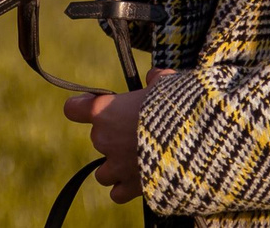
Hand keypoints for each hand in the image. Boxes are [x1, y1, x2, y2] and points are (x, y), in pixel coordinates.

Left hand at [64, 70, 175, 203]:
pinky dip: (125, 188)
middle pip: (98, 138)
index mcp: (105, 111)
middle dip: (114, 135)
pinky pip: (117, 193)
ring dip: (115, 166)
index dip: (82, 106)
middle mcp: (104, 139)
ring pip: (103, 172)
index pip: (74, 109)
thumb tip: (153, 77)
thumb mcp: (167, 83)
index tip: (91, 105)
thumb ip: (155, 79)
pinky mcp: (131, 188)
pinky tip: (139, 180)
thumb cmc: (177, 105)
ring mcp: (116, 166)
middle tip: (138, 130)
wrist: (196, 140)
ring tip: (136, 160)